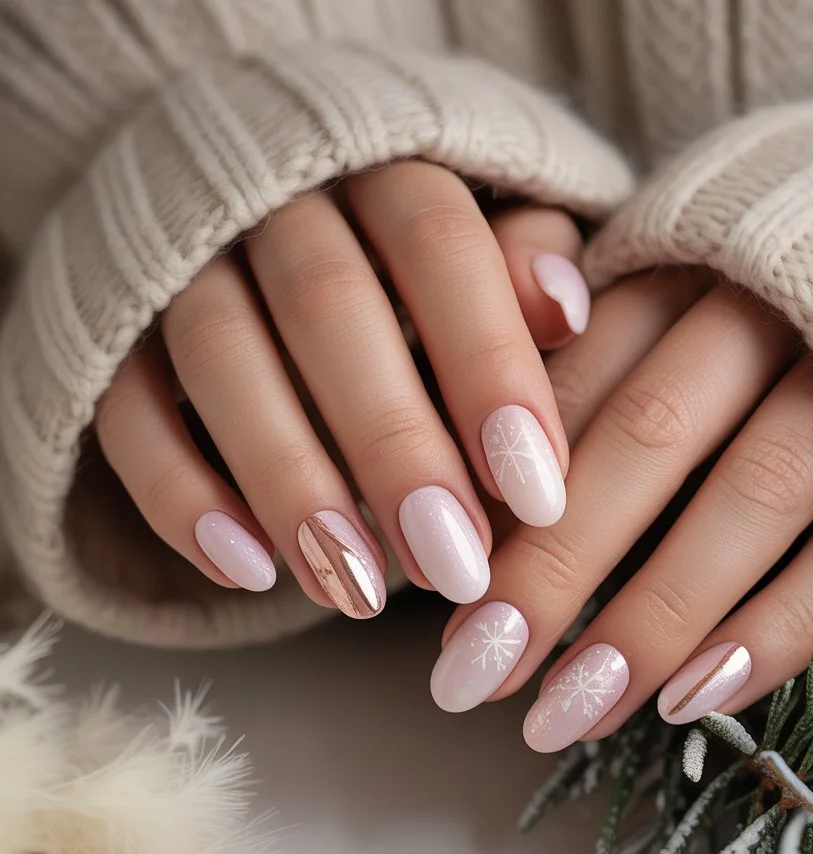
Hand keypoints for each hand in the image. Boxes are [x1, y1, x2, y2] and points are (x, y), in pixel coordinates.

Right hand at [95, 162, 588, 615]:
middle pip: (327, 308)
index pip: (438, 245)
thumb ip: (526, 265)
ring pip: (222, 361)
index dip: (489, 368)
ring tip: (360, 592)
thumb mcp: (485, 240)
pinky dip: (182, 498)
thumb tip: (564, 310)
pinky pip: (126, 413)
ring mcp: (179, 261)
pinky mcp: (112, 332)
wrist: (247, 208)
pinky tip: (251, 573)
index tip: (538, 494)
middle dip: (395, 447)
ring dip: (293, 485)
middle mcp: (273, 200)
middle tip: (454, 566)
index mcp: (379, 165)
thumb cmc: (404, 258)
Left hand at [432, 273, 812, 748]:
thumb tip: (474, 514)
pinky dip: (777, 628)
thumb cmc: (769, 323)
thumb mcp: (667, 320)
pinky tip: (696, 698)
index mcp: (685, 268)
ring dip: (653, 617)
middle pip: (649, 439)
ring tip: (570, 714)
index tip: (445, 606)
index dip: (498, 500)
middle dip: (554, 569)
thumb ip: (576, 377)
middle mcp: (772, 310)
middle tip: (473, 677)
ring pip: (755, 496)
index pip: (574, 386)